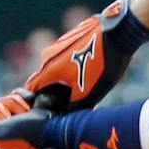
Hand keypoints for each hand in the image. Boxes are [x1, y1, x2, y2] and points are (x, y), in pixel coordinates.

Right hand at [23, 0, 148, 110]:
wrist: (117, 32)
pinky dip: (75, 61)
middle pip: (46, 76)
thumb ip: (73, 106)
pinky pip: (68, 53)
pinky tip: (93, 65)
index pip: (31, 87)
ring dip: (67, 73)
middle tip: (73, 96)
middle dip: (56, 87)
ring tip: (87, 80)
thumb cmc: (100, 63)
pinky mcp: (71, 34)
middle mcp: (48, 54)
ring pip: (58, 64)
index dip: (37, 100)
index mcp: (48, 69)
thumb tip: (66, 116)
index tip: (49, 107)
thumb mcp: (87, 92)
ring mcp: (59, 42)